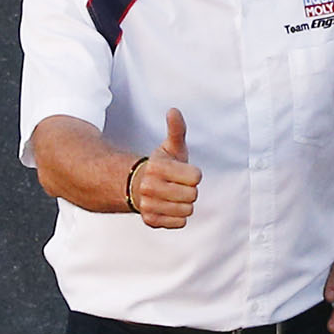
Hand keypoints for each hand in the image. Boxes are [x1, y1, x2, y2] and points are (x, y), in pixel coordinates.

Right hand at [128, 110, 200, 228]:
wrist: (138, 186)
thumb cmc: (162, 166)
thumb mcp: (171, 147)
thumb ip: (176, 129)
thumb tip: (173, 110)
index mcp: (157, 167)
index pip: (196, 177)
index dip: (193, 174)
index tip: (183, 172)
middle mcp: (149, 187)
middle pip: (193, 195)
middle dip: (189, 189)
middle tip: (178, 185)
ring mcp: (148, 205)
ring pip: (187, 210)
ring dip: (184, 204)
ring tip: (173, 196)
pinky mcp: (151, 221)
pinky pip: (180, 222)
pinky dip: (178, 216)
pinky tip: (169, 207)